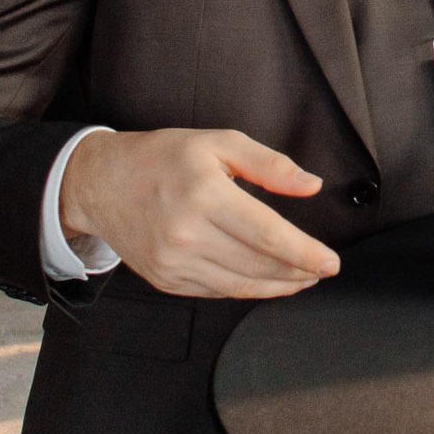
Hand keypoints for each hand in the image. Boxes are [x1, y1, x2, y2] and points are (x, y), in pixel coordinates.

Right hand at [58, 128, 341, 299]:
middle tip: (323, 269)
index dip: (304, 253)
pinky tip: (265, 280)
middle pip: (258, 265)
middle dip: (298, 271)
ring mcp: (173, 262)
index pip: (267, 234)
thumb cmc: (162, 158)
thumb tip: (310, 185)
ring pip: (240, 285)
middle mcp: (187, 234)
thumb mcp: (219, 142)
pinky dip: (246, 288)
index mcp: (205, 195)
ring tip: (302, 278)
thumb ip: (269, 164)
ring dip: (278, 286)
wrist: (102, 183)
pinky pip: (216, 291)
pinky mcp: (165, 279)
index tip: (331, 262)